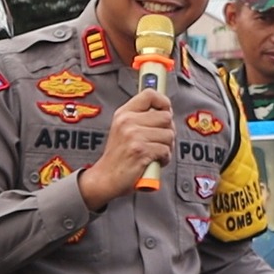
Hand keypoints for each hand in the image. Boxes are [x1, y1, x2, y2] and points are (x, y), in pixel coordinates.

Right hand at [78, 89, 173, 209]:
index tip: (166, 110)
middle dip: (168, 131)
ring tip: (154, 152)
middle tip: (158, 140)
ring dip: (167, 147)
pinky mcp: (141, 151)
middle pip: (166, 116)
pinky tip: (153, 161)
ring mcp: (134, 136)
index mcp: (124, 114)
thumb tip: (165, 110)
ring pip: (169, 135)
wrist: (105, 179)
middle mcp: (127, 122)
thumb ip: (141, 118)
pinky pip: (166, 150)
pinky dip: (164, 159)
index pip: (150, 94)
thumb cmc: (118, 157)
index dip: (163, 101)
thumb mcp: (123, 129)